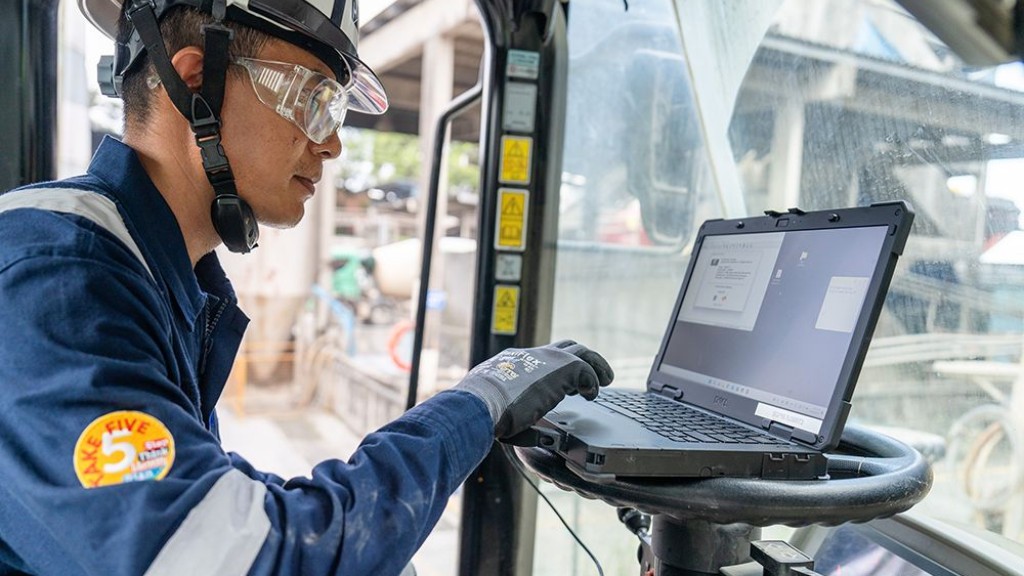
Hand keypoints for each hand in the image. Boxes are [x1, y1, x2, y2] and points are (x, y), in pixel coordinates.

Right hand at [455, 340, 613, 438]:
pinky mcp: (562, 368)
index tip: (566, 386)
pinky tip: (591, 395)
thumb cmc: (484, 413)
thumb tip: (540, 437)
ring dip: (596, 366)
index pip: (540, 359)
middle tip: (595, 377)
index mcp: (513, 363)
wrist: (482, 402)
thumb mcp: (498, 413)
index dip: (556, 371)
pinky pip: (586, 370)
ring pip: (581, 352)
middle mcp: (531, 356)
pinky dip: (592, 382)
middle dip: (582, 360)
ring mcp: (547, 359)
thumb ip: (520, 421)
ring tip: (606, 380)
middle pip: (565, 347)